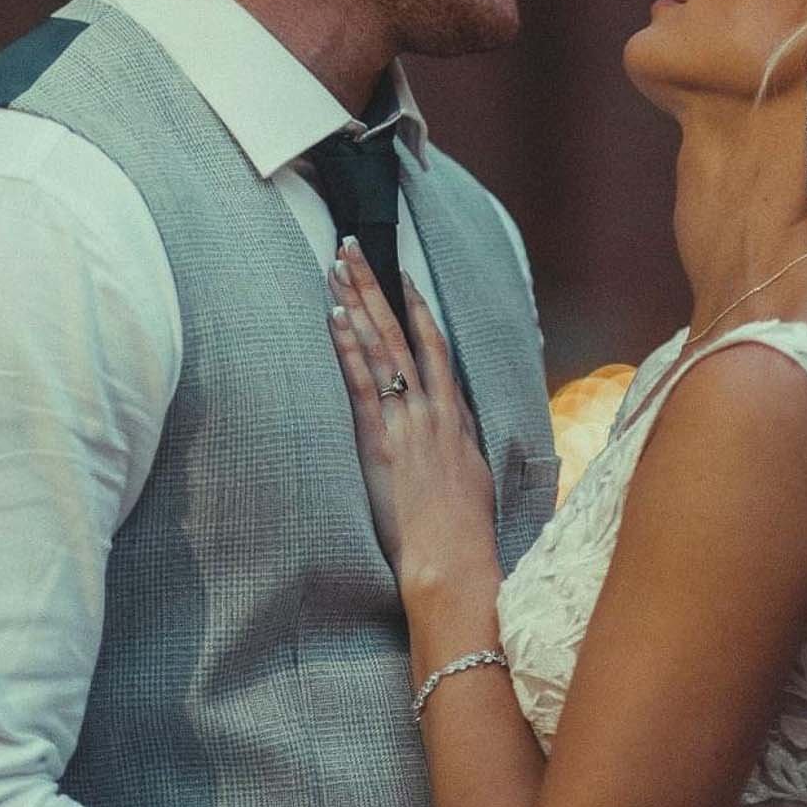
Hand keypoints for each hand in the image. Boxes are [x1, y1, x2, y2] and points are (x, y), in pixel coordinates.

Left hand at [327, 240, 496, 580]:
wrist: (455, 561)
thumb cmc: (464, 532)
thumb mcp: (474, 477)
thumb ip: (462, 443)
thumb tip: (455, 425)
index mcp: (456, 415)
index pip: (434, 344)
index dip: (415, 306)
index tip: (399, 274)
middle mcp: (434, 408)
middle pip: (402, 330)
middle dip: (376, 285)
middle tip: (352, 246)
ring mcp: (408, 420)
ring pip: (381, 345)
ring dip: (357, 302)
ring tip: (336, 265)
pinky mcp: (382, 440)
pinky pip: (364, 381)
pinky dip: (348, 346)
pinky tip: (332, 316)